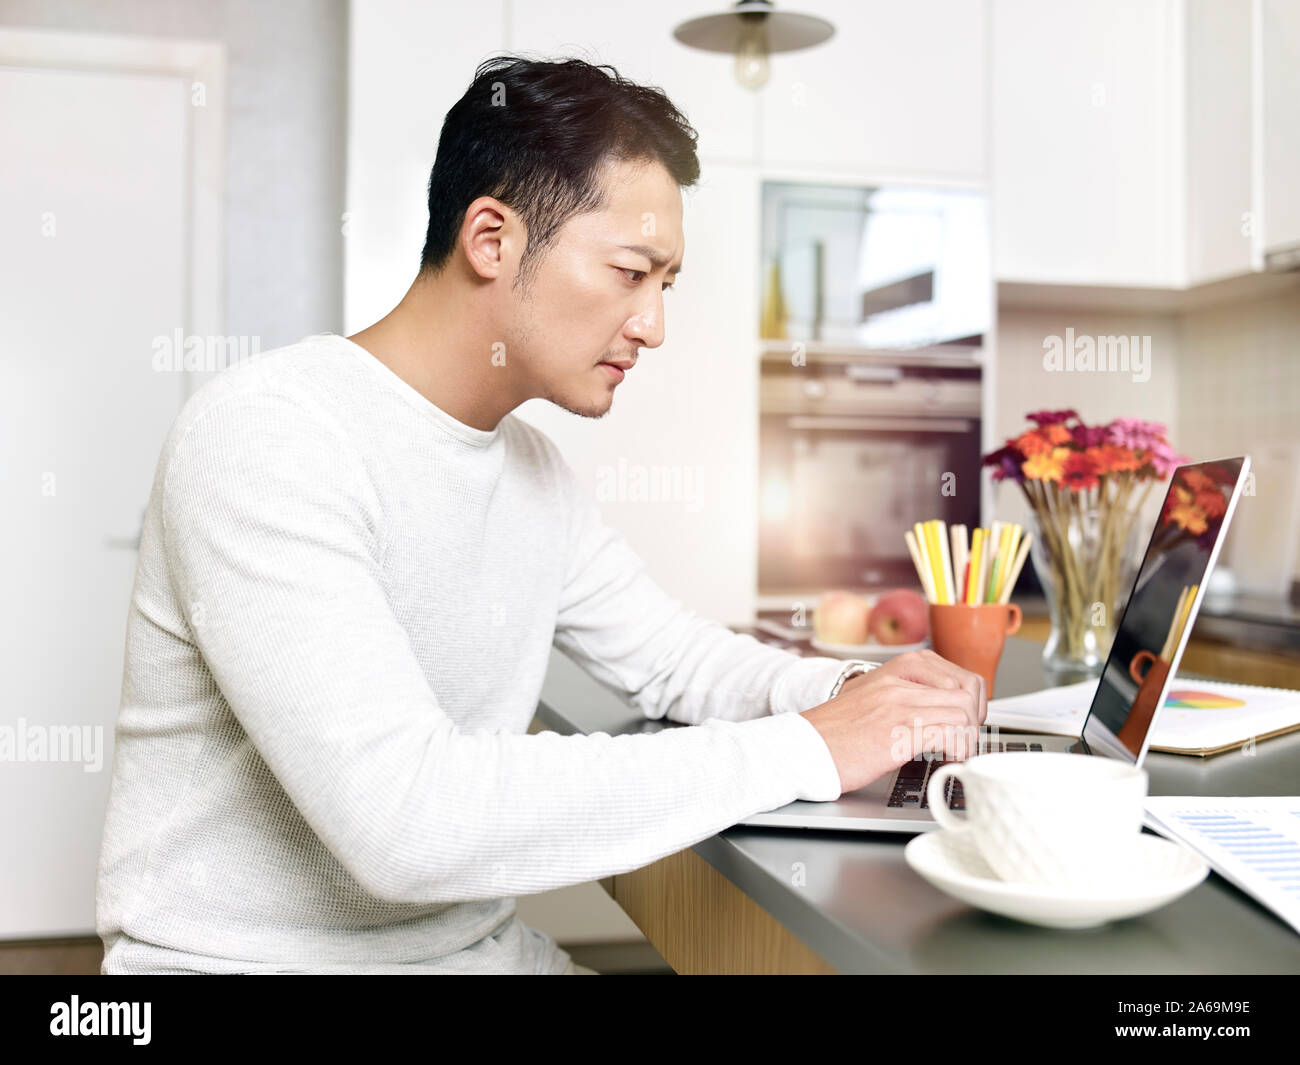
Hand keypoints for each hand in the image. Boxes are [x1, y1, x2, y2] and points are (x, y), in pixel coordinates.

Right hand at [802, 650, 986, 794]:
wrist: (804, 747)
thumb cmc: (835, 730)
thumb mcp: (874, 696)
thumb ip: (906, 693)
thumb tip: (941, 706)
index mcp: (899, 667)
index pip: (962, 676)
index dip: (972, 705)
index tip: (963, 724)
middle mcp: (902, 681)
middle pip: (970, 692)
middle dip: (974, 722)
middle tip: (962, 740)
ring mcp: (900, 704)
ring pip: (964, 712)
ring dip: (966, 740)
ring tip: (953, 753)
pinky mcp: (898, 732)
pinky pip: (950, 734)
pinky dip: (957, 751)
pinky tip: (945, 761)